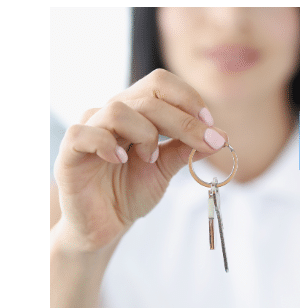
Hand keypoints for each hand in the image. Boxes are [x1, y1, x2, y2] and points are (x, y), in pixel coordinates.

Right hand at [54, 69, 227, 250]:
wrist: (105, 224)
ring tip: (151, 158)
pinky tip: (123, 160)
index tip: (210, 126)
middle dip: (183, 121)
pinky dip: (108, 145)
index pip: (160, 84)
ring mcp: (89, 130)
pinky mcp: (70, 152)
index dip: (188, 99)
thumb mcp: (165, 168)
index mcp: (136, 112)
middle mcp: (111, 113)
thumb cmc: (131, 191)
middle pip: (147, 97)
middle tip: (206, 142)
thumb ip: (187, 149)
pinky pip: (84, 134)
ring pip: (118, 110)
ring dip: (145, 134)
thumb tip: (221, 135)